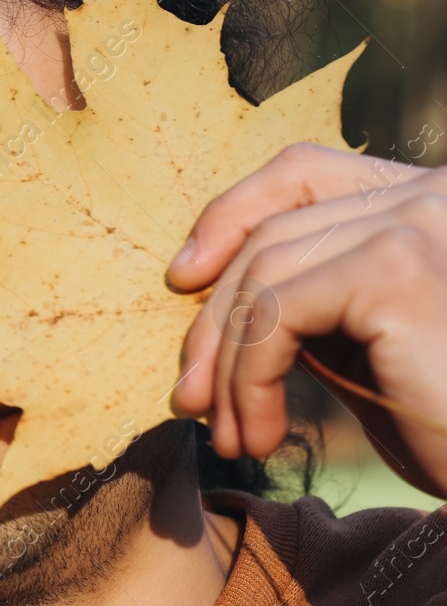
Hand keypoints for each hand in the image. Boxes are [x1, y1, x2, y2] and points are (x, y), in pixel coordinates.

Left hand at [169, 143, 446, 498]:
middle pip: (272, 232)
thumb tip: (211, 289)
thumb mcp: (368, 342)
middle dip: (215, 320)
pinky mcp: (396, 272)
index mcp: (425, 200)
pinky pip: (276, 317)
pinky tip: (259, 430)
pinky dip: (249, 378)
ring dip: (229, 366)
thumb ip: (313, 299)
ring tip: (229, 433)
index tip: (184, 275)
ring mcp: (417, 223)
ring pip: (263, 278)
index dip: (232, 212)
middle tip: (190, 396)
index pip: (304, 172)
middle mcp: (430, 194)